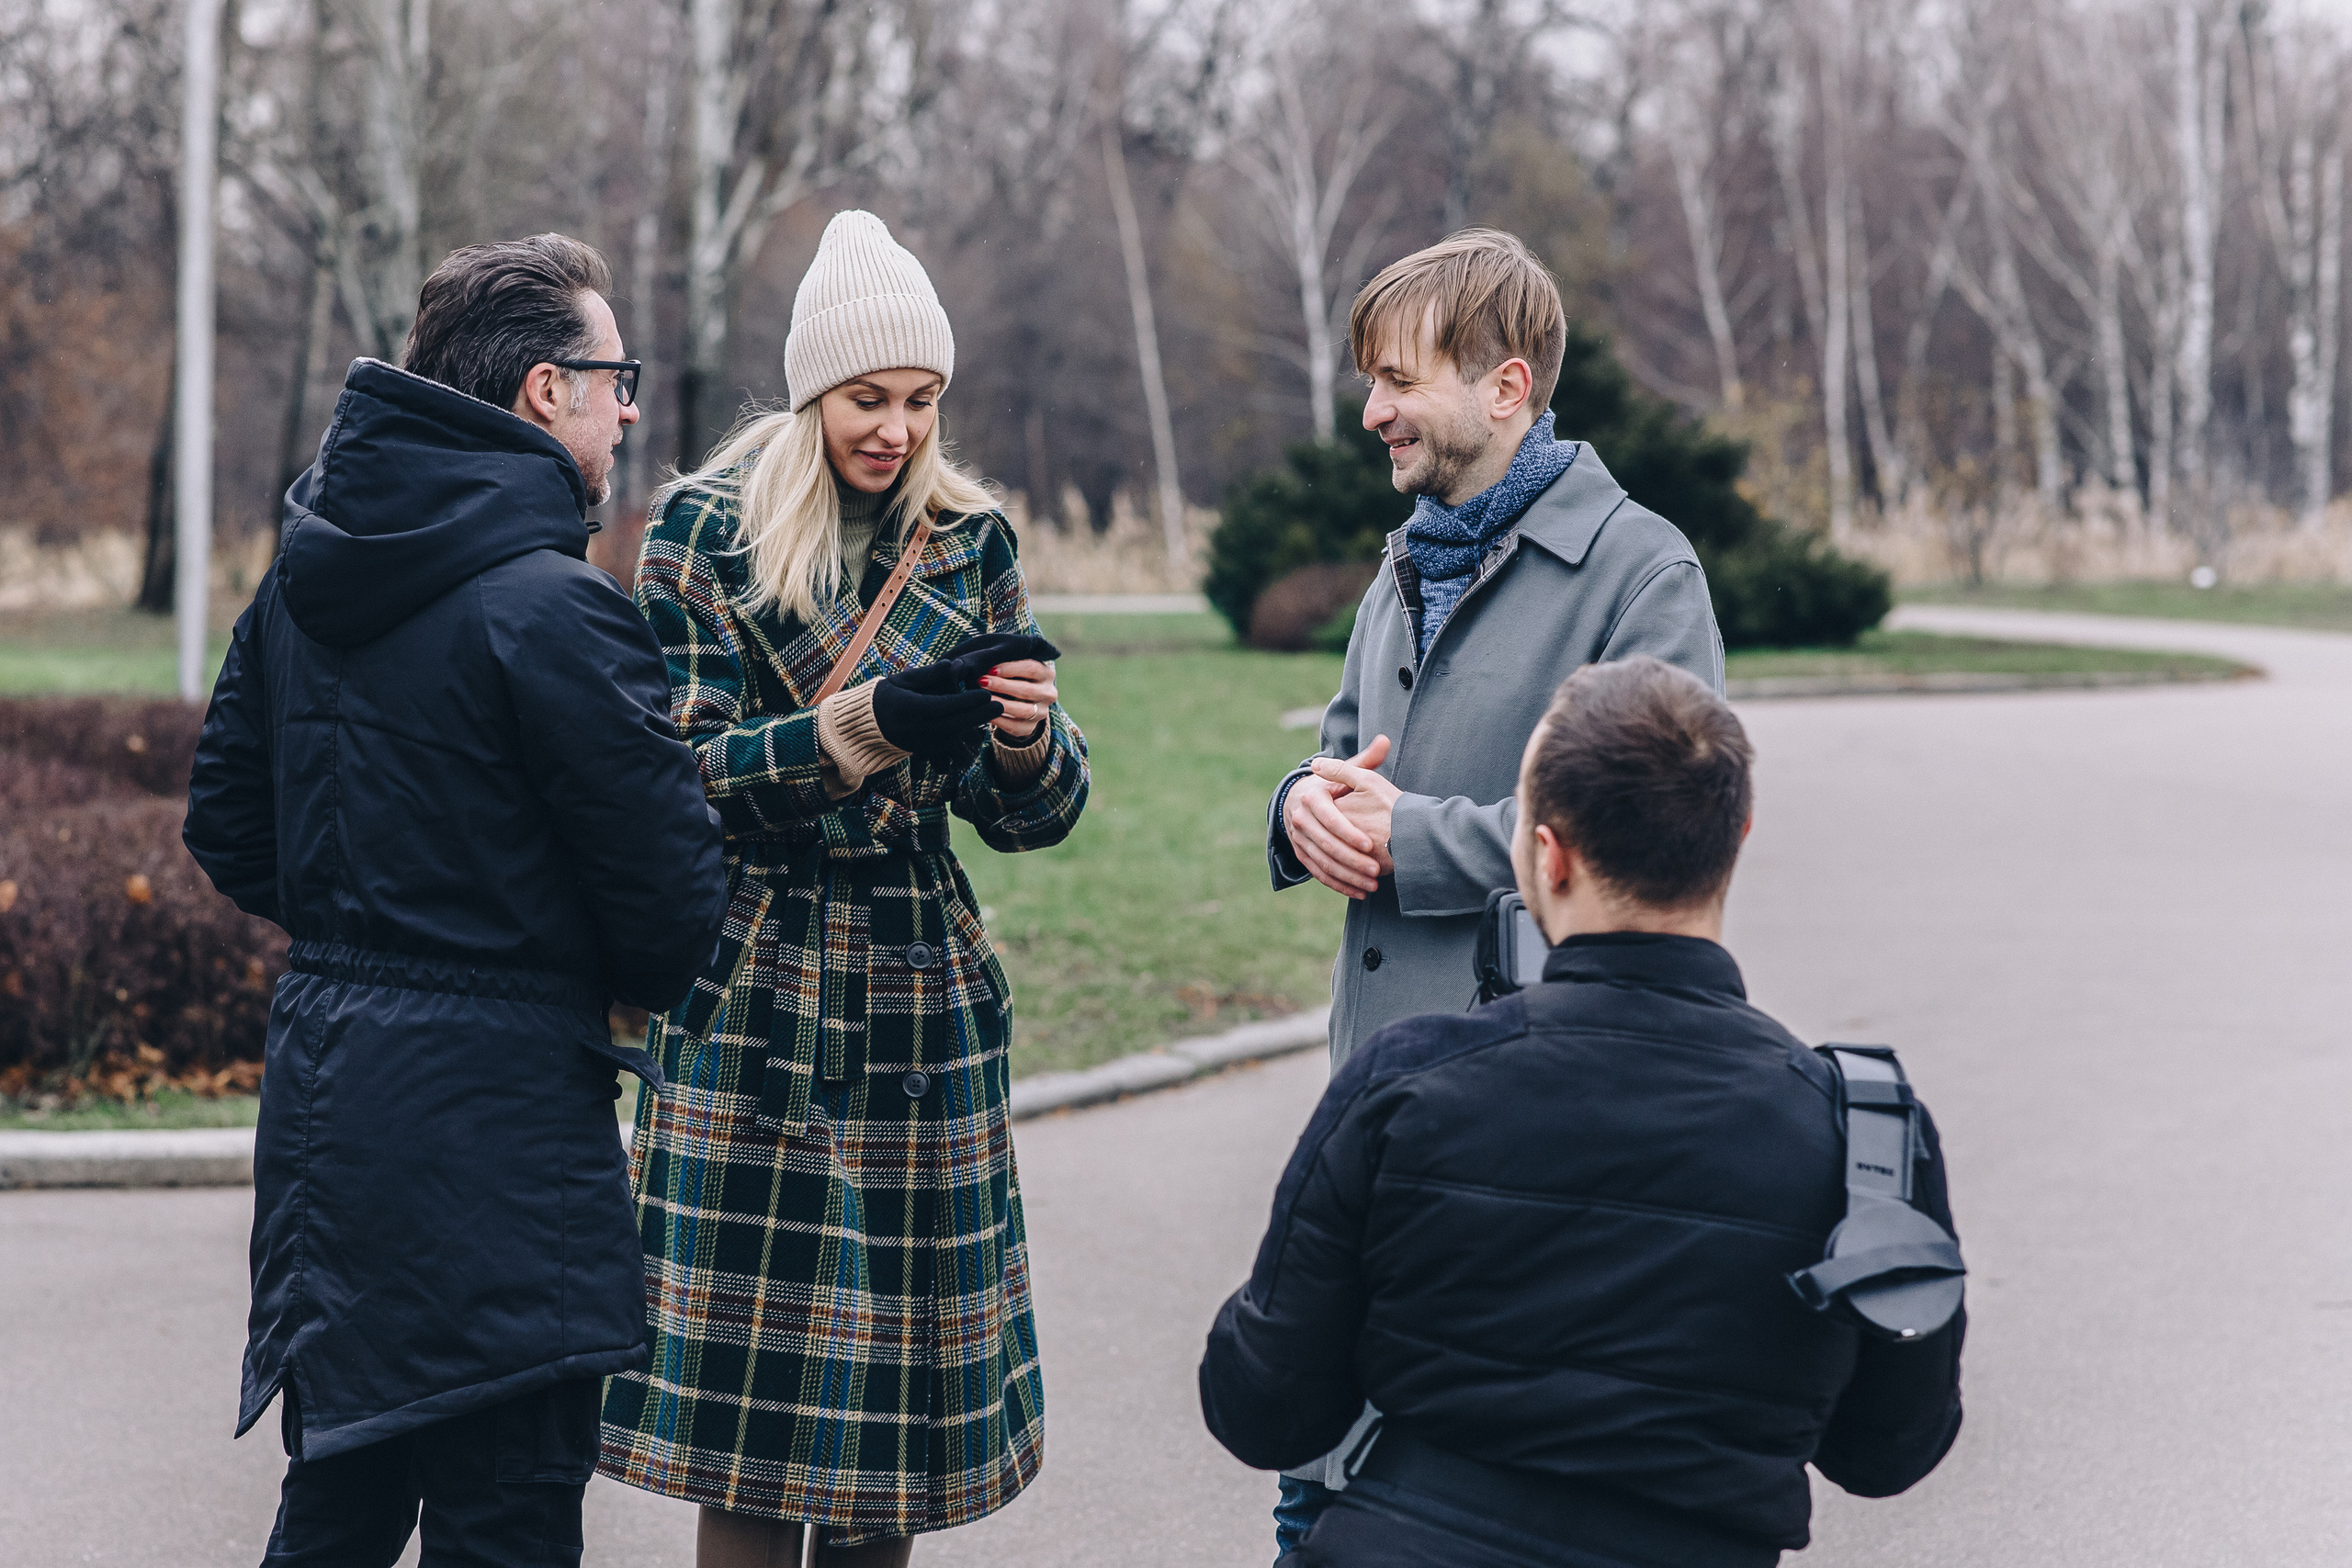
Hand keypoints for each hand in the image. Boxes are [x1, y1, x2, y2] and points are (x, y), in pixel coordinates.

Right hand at [871, 660, 1000, 753]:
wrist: (867, 726)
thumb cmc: (886, 696)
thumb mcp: (903, 680)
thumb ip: (928, 674)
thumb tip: (951, 665)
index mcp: (910, 709)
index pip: (945, 706)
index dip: (968, 701)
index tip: (986, 693)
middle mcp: (917, 730)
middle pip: (955, 724)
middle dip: (979, 715)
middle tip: (999, 705)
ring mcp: (922, 743)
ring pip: (956, 737)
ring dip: (976, 726)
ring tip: (993, 712)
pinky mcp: (926, 751)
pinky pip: (949, 745)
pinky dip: (966, 734)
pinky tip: (978, 723)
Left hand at [979, 657, 1056, 738]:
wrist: (1021, 701)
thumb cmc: (1014, 676)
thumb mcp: (1016, 667)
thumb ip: (1008, 662)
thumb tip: (988, 660)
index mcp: (1047, 674)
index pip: (1032, 669)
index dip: (1010, 669)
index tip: (991, 669)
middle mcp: (1048, 694)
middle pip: (1027, 690)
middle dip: (1002, 686)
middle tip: (982, 681)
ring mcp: (1041, 713)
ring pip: (1024, 710)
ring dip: (1001, 704)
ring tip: (984, 698)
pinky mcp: (1030, 727)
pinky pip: (1015, 727)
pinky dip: (1000, 720)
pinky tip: (988, 713)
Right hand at [1283, 736, 1393, 898]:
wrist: (1297, 799)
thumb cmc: (1329, 785)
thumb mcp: (1344, 772)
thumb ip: (1365, 760)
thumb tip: (1385, 739)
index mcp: (1311, 797)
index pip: (1330, 818)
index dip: (1349, 832)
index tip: (1369, 844)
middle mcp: (1299, 819)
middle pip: (1326, 845)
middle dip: (1351, 860)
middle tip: (1376, 870)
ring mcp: (1298, 839)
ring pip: (1322, 863)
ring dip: (1347, 877)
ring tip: (1372, 886)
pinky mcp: (1301, 854)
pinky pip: (1318, 873)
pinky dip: (1338, 885)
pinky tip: (1359, 893)